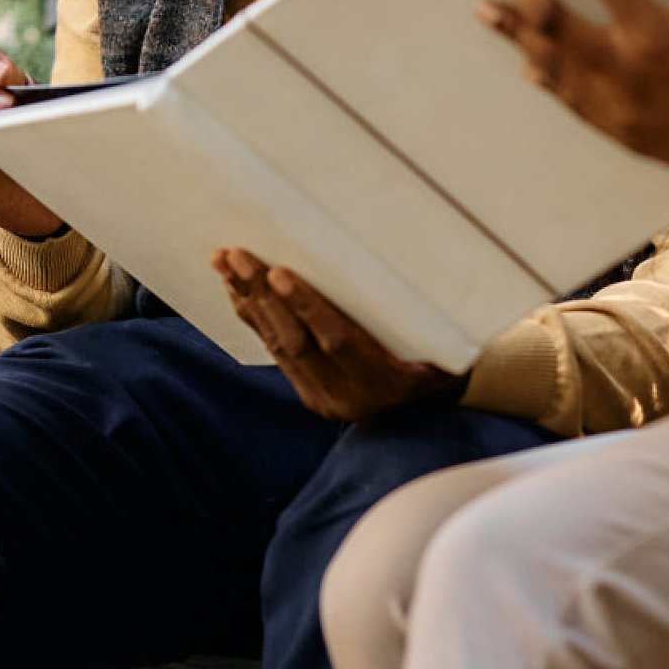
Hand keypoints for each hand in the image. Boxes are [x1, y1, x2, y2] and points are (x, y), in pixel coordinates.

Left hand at [211, 248, 464, 421]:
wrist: (431, 414)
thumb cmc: (444, 365)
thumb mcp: (445, 349)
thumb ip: (422, 319)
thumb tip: (423, 268)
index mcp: (382, 380)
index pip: (336, 340)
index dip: (306, 305)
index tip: (280, 272)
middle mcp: (345, 394)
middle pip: (296, 341)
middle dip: (263, 294)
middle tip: (238, 253)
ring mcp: (322, 396)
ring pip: (278, 344)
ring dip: (249, 300)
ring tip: (224, 261)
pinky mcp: (308, 393)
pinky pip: (275, 351)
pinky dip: (255, 316)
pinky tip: (235, 288)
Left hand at [475, 0, 668, 196]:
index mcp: (657, 34)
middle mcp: (627, 72)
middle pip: (554, 19)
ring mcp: (619, 108)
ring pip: (552, 63)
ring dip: (517, 33)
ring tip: (487, 8)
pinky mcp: (622, 135)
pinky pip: (570, 101)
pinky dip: (547, 77)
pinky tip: (529, 63)